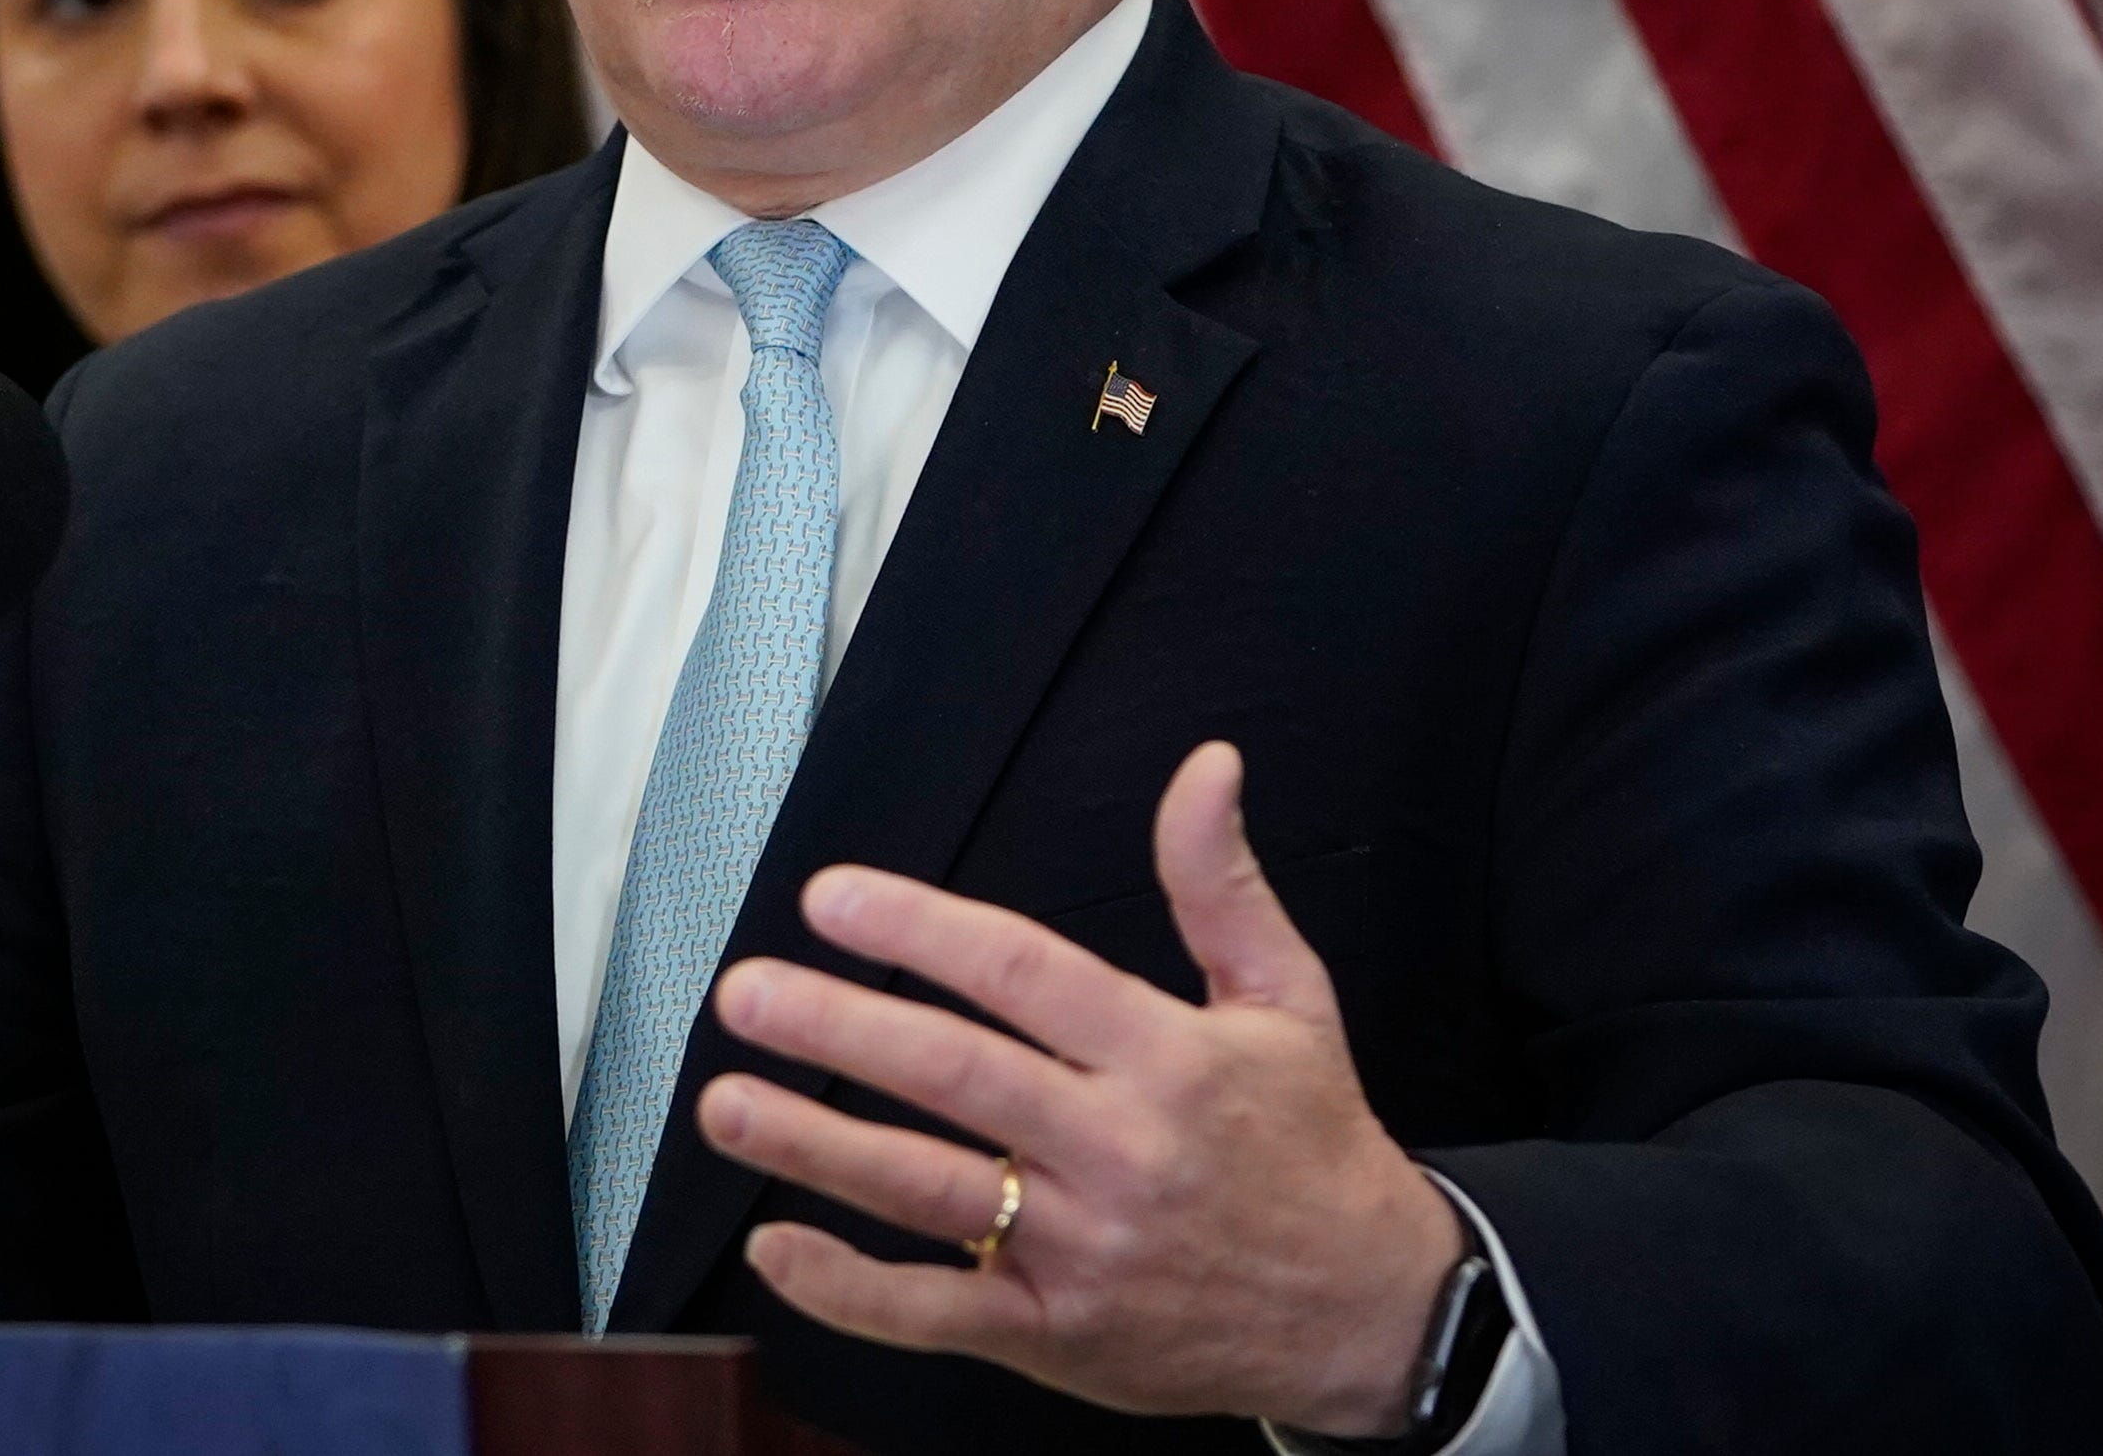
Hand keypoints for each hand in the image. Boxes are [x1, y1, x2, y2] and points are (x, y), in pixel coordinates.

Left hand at [697, 742, 1460, 1436]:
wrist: (1374, 1314)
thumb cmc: (1313, 1142)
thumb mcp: (1287, 998)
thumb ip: (1220, 882)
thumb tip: (1207, 765)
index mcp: (1167, 1057)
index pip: (1022, 974)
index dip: (920, 930)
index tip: (831, 898)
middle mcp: (1121, 1151)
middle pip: (958, 1078)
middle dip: (841, 1028)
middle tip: (749, 992)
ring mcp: (1086, 1251)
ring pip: (929, 1189)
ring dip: (816, 1144)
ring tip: (728, 1101)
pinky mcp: (1061, 1337)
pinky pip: (937, 1311)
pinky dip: (848, 1289)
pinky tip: (775, 1246)